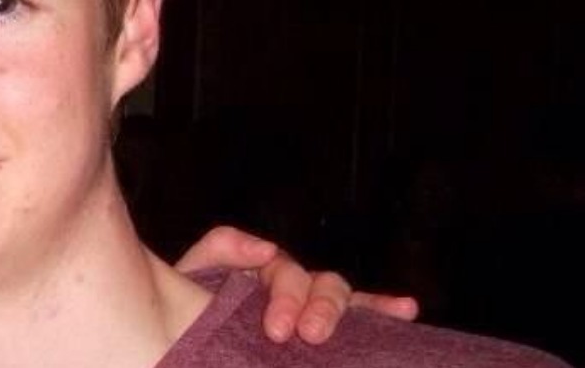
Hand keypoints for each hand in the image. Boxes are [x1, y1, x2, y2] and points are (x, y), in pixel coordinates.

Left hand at [174, 226, 418, 343]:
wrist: (177, 338)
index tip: (279, 330)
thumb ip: (221, 249)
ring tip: (329, 333)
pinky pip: (359, 313)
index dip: (285, 295)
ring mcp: (304, 306)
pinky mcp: (321, 327)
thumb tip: (265, 246)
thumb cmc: (183, 312)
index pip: (280, 267)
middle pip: (314, 281)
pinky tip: (407, 309)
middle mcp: (285, 284)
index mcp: (254, 270)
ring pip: (335, 293)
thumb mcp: (190, 276)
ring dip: (337, 310)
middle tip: (303, 337)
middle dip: (314, 308)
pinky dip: (382, 308)